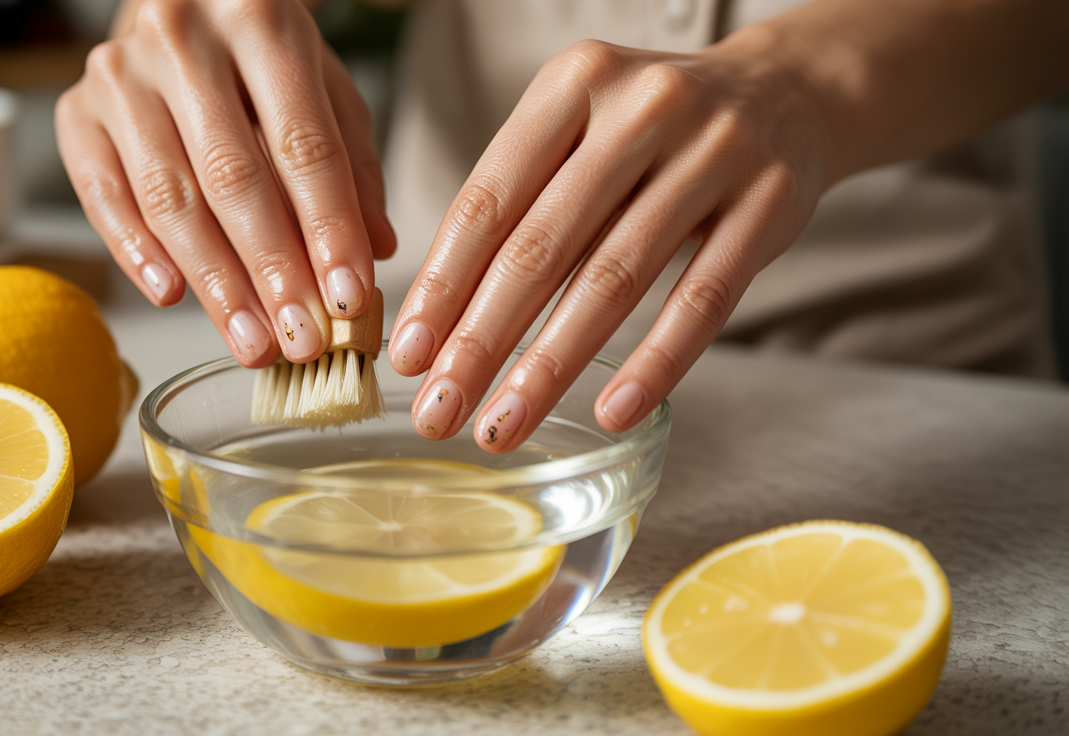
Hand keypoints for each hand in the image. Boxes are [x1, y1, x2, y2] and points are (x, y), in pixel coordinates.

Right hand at [55, 0, 395, 366]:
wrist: (180, 0)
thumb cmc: (259, 55)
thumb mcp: (324, 88)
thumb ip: (352, 167)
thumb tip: (375, 251)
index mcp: (260, 21)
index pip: (302, 144)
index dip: (328, 228)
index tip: (348, 297)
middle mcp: (182, 39)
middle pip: (232, 176)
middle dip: (272, 270)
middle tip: (301, 338)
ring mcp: (120, 74)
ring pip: (170, 196)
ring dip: (214, 281)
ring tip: (252, 340)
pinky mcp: (77, 110)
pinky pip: (103, 195)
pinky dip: (136, 252)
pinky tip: (173, 296)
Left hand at [389, 36, 826, 450]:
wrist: (786, 93)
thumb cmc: (652, 132)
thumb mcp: (578, 131)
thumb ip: (517, 203)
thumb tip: (437, 320)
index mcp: (573, 83)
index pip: (489, 200)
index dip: (443, 285)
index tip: (409, 355)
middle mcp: (642, 107)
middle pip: (541, 245)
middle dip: (481, 340)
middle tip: (440, 410)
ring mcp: (713, 152)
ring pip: (615, 278)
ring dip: (551, 365)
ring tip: (504, 424)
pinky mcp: (770, 203)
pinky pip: (703, 299)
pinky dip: (654, 363)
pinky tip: (612, 412)